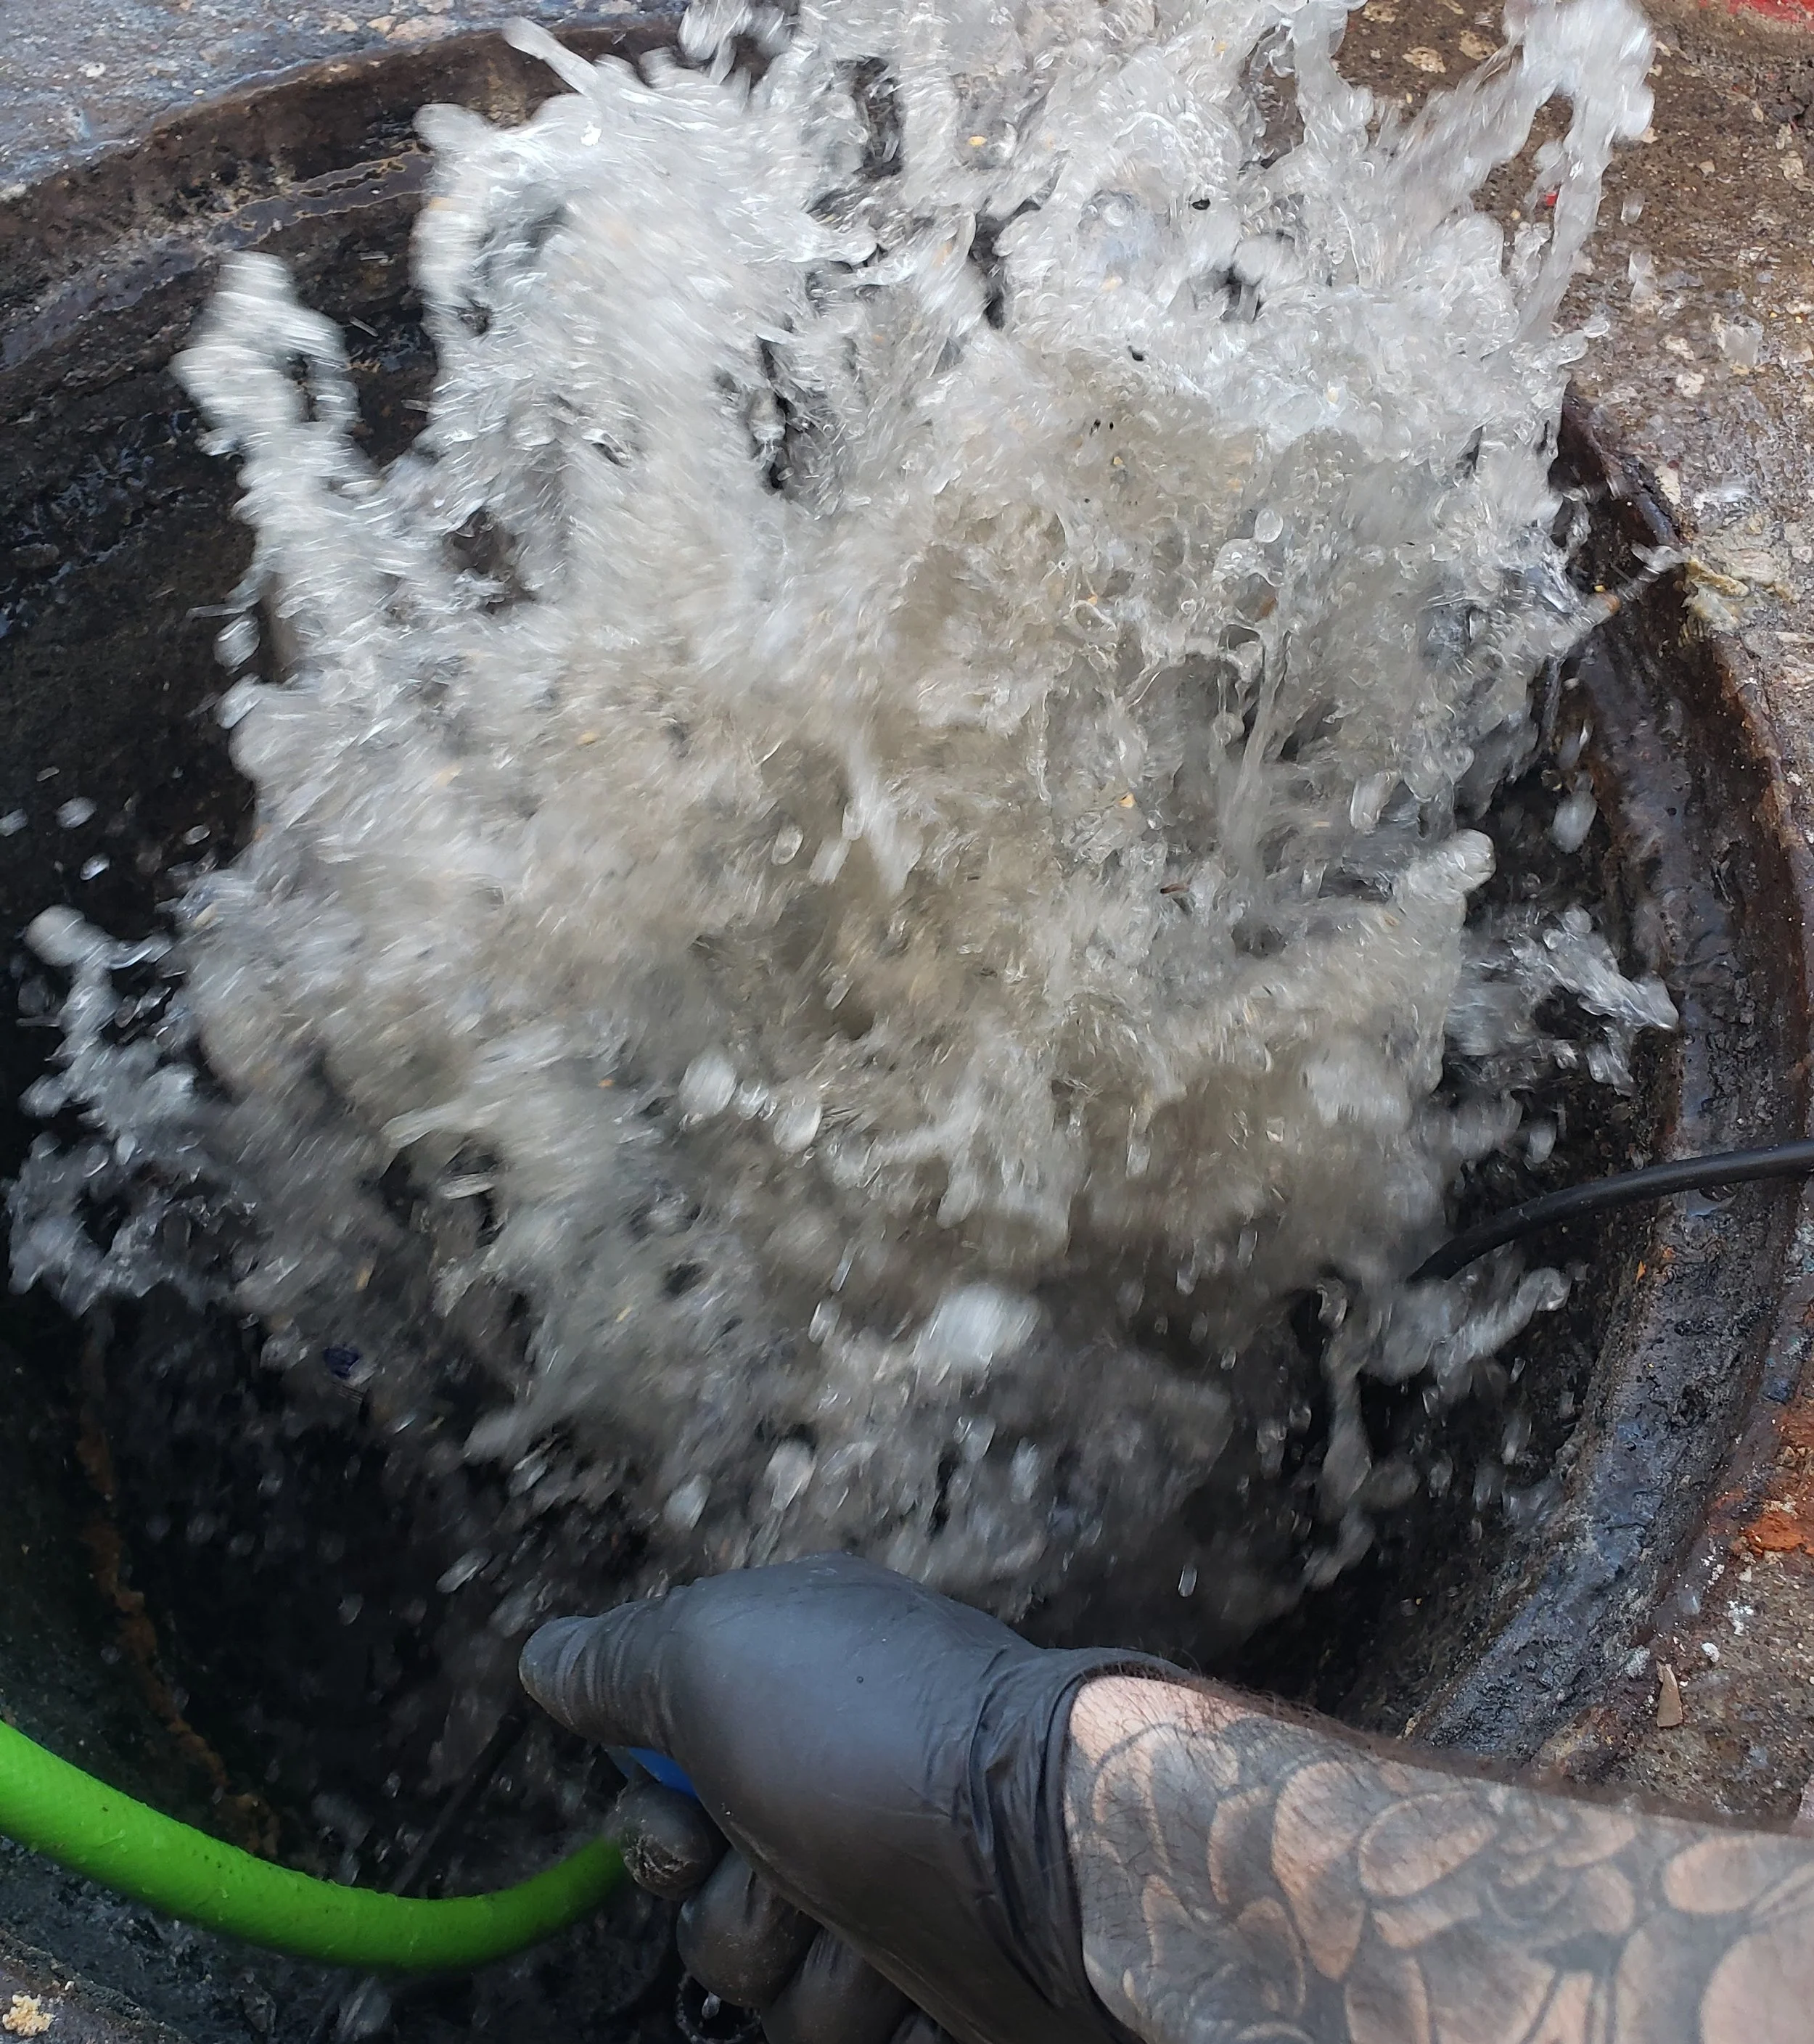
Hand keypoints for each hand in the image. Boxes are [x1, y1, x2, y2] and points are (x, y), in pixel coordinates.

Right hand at [518, 1554, 1168, 2043]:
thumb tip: (543, 1658)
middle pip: (703, 1898)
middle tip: (791, 1872)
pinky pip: (856, 2035)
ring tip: (878, 1924)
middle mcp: (833, 1778)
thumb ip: (616, 1659)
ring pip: (771, 1986)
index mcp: (787, 1684)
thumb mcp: (711, 1651)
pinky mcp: (934, 1977)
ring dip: (813, 1970)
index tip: (692, 1814)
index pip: (657, 1780)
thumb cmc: (870, 1736)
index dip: (654, 1820)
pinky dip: (885, 2018)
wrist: (1044, 1855)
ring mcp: (890, 1885)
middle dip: (734, 1910)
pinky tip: (926, 1974)